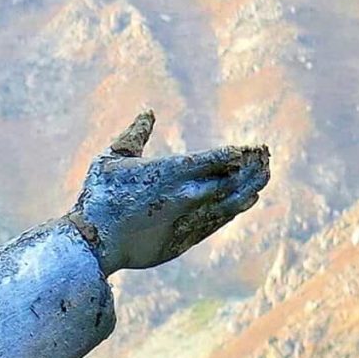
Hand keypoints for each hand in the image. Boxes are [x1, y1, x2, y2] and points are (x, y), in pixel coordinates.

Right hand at [70, 110, 270, 272]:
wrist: (92, 244)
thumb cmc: (98, 198)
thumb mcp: (112, 159)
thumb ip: (135, 136)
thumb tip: (148, 112)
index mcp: (174, 171)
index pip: (221, 158)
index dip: (240, 152)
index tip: (250, 147)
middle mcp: (189, 195)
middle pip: (235, 179)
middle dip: (254, 167)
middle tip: (266, 158)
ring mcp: (189, 220)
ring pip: (232, 203)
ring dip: (251, 188)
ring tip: (263, 177)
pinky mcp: (185, 241)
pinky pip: (218, 222)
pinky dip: (234, 210)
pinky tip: (244, 201)